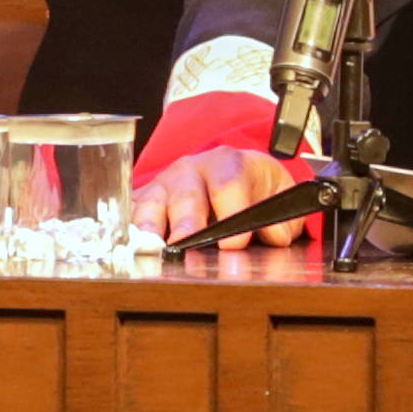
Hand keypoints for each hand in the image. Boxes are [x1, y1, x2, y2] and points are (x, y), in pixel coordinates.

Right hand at [133, 141, 298, 240]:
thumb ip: (284, 219)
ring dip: (151, 227)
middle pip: (186, 194)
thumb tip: (277, 235)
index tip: (234, 242)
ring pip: (152, 203)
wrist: (230, 173)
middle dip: (186, 221)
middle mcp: (191, 171)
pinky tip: (129, 246)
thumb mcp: (277, 195)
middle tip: (186, 243)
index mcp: (227, 164)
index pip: (228, 184)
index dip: (231, 212)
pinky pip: (132, 214)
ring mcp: (164, 185)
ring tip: (152, 247)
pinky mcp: (144, 202)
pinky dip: (129, 231)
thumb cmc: (252, 187)